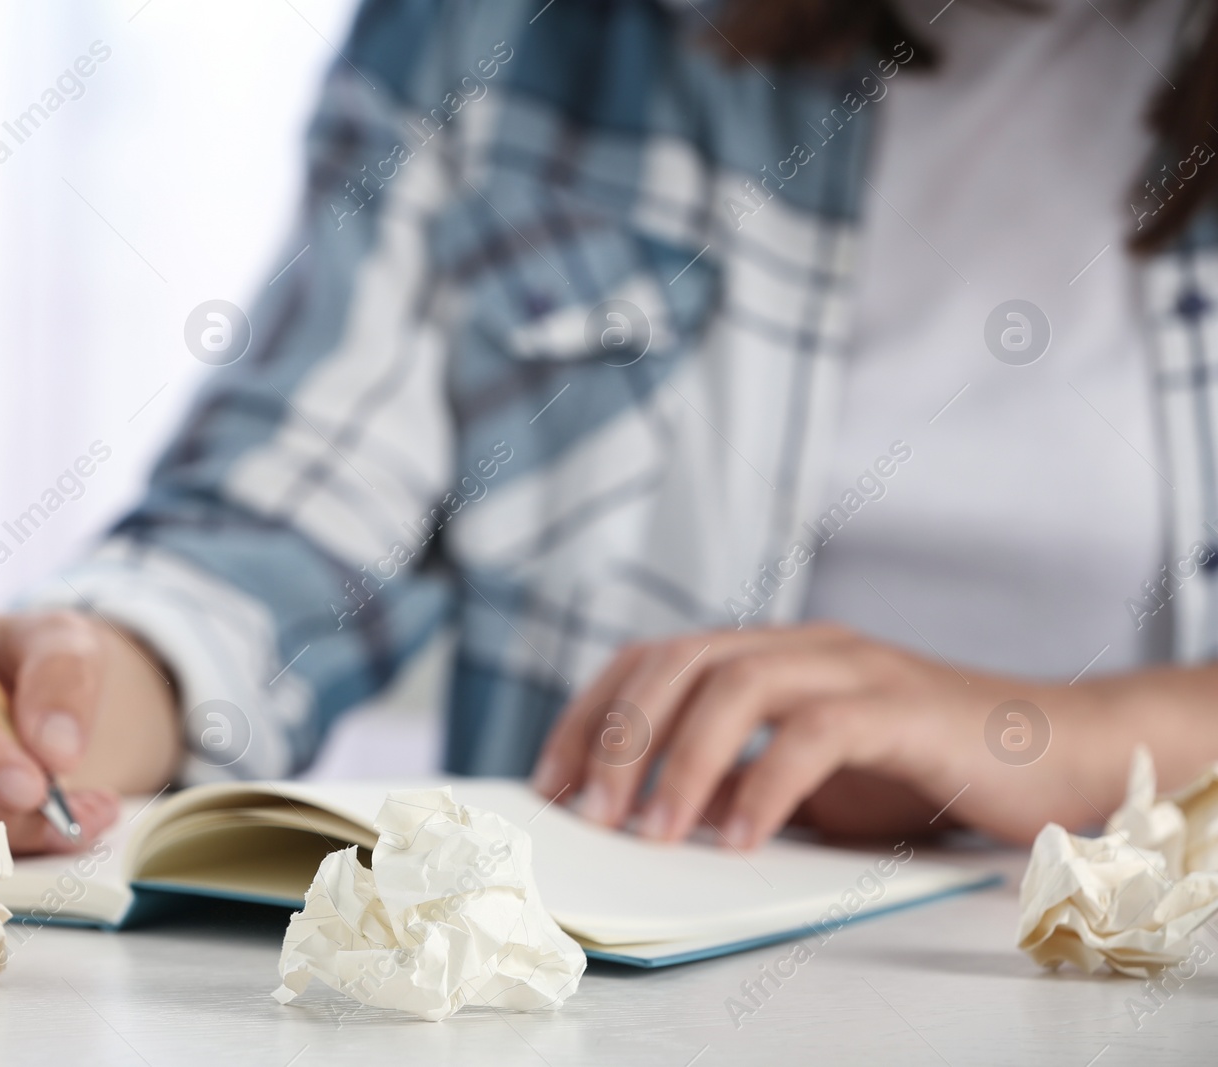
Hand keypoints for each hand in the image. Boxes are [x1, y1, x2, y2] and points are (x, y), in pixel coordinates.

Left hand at [530, 623, 1134, 848]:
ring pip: (736, 682)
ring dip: (680, 760)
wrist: (1052, 752)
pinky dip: (765, 787)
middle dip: (620, 737)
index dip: (591, 713)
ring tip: (652, 834)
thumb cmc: (920, 768)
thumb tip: (653, 817)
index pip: (651, 659)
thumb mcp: (805, 781)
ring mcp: (851, 666)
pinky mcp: (901, 706)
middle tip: (589, 814)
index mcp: (766, 650)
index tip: (550, 781)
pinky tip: (739, 841)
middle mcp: (799, 643)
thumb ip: (736, 783)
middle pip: (678, 661)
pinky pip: (815, 733)